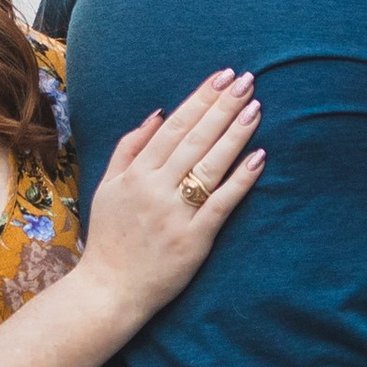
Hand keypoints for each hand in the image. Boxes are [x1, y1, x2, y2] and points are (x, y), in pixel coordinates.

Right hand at [78, 70, 264, 330]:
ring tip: (256, 108)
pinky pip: (222, 203)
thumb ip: (129, 148)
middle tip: (247, 81)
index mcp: (135, 173)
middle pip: (195, 139)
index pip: (174, 126)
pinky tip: (259, 157)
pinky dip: (241, 180)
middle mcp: (155, 188)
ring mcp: (175, 214)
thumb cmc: (110, 237)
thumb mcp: (107, 186)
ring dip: (235, 134)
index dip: (201, 98)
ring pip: (210, 165)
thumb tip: (158, 113)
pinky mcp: (194, 239)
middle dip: (223, 106)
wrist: (109, 289)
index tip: (223, 76)